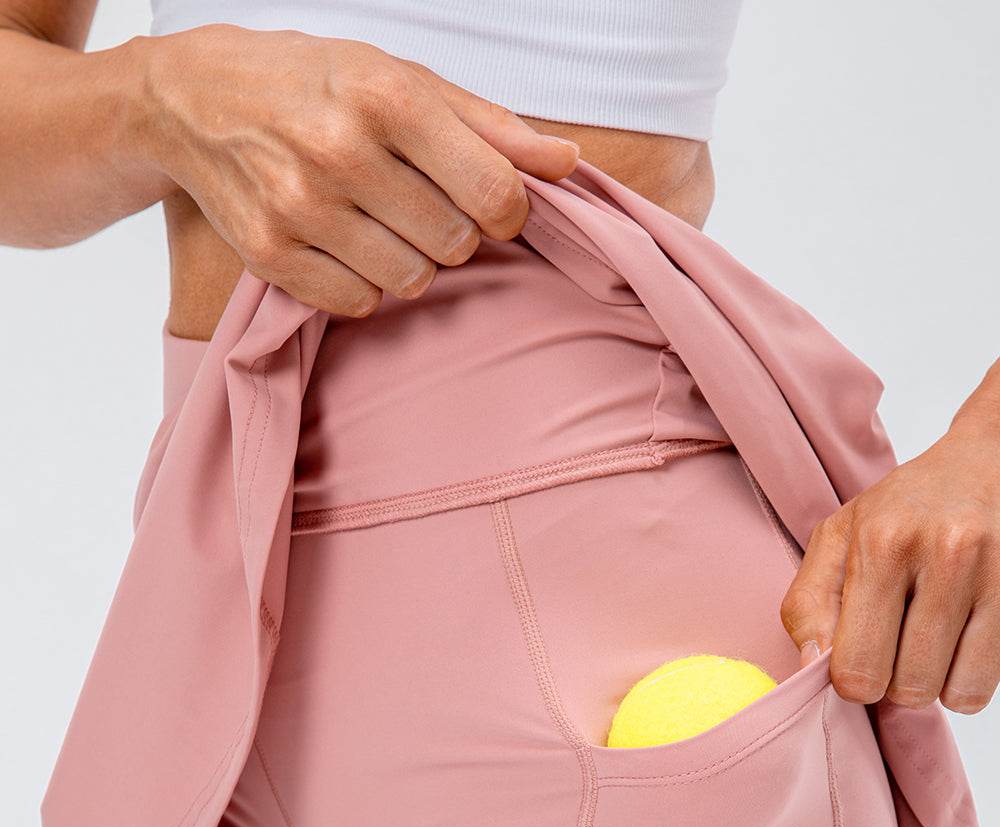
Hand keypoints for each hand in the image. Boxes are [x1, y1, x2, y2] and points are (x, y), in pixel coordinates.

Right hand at [137, 26, 579, 315]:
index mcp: (386, 98)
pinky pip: (358, 303)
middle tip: (420, 203)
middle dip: (452, 230)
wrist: (195, 99)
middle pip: (455, 243)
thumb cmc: (316, 84)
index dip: (507, 209)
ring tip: (379, 221)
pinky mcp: (270, 255)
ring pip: (410, 281)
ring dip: (409, 260)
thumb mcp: (404, 81)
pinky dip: (363, 283)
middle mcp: (341, 153)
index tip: (491, 202)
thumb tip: (567, 164)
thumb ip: (492, 127)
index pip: (493, 192)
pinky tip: (344, 243)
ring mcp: (300, 209)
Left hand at [780, 424, 999, 711]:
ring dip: (934, 682)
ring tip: (928, 642)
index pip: (859, 667)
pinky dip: (967, 678)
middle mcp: (946, 553)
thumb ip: (809, 605)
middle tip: (895, 647)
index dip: (853, 682)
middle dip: (895, 682)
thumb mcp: (836, 539)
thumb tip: (813, 666)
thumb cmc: (902, 510)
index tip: (859, 660)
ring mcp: (996, 572)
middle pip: (908, 687)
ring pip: (953, 692)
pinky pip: (986, 684)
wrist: (984, 466)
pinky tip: (958, 641)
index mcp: (883, 542)